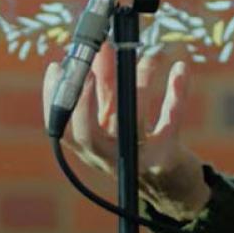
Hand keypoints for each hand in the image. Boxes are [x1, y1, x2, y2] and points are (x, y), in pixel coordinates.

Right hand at [42, 41, 210, 218]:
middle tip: (92, 63)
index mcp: (90, 148)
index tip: (58, 67)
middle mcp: (108, 158)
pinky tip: (180, 69)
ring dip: (141, 81)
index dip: (54, 100)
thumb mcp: (115, 116)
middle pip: (87, 135)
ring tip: (151, 54)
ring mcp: (136, 161)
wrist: (170, 183)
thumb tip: (99, 49)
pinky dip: (176, 94)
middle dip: (85, 100)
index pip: (61, 129)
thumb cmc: (136, 141)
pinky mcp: (166, 157)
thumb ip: (105, 86)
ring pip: (133, 122)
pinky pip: (170, 123)